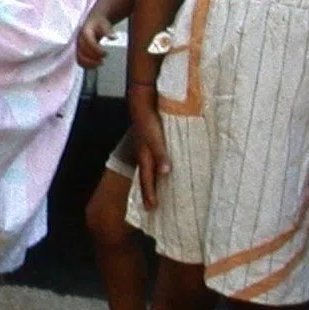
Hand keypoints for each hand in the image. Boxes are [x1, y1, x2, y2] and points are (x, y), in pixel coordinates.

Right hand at [76, 11, 114, 68]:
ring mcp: (78, 46)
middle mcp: (79, 39)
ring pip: (79, 58)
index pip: (89, 43)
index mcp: (85, 32)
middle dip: (93, 58)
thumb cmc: (99, 24)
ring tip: (100, 64)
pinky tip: (95, 66)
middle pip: (83, 52)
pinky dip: (86, 66)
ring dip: (89, 63)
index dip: (97, 50)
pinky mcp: (79, 51)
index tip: (106, 53)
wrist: (94, 22)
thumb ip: (108, 31)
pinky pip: (79, 61)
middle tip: (103, 60)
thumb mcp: (105, 25)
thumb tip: (114, 37)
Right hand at [127, 83, 168, 209]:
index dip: (149, 194)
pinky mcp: (154, 141)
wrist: (142, 101)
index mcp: (144, 156)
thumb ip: (160, 154)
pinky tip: (166, 168)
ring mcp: (148, 148)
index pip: (146, 180)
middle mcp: (144, 154)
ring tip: (159, 191)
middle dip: (149, 192)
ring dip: (154, 180)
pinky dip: (159, 167)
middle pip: (147, 177)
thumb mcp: (155, 138)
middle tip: (152, 206)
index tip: (152, 208)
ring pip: (151, 169)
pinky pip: (156, 159)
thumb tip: (165, 172)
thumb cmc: (147, 119)